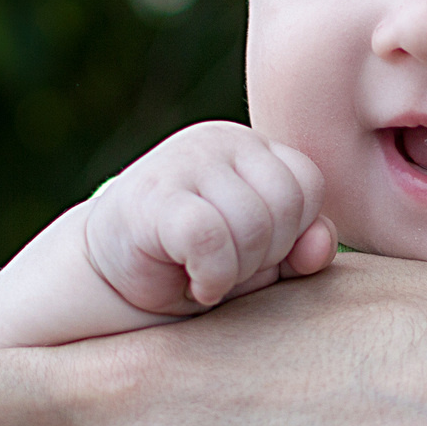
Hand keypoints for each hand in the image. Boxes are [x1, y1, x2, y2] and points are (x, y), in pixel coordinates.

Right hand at [86, 120, 335, 313]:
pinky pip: (211, 238)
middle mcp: (219, 139)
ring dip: (238, 271)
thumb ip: (301, 248)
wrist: (104, 286)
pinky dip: (213, 277)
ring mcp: (184, 160)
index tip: (256, 257)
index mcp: (250, 146)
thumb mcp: (261, 261)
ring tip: (209, 277)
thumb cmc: (193, 270)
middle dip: (267, 254)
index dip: (292, 234)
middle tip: (229, 270)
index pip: (307, 183)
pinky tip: (195, 284)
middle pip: (287, 203)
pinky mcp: (153, 195)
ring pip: (254, 223)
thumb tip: (322, 244)